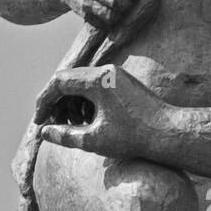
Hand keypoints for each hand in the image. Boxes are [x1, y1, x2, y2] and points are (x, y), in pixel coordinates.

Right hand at [37, 65, 165, 159]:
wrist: (170, 133)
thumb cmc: (135, 137)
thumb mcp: (94, 140)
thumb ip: (65, 136)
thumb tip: (44, 133)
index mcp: (97, 80)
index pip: (58, 83)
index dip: (44, 102)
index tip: (40, 121)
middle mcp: (106, 71)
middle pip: (69, 80)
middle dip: (58, 103)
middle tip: (53, 124)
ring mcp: (117, 74)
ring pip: (83, 83)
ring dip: (72, 103)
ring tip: (73, 126)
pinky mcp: (124, 82)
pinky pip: (97, 86)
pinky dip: (87, 101)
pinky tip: (90, 122)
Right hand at [69, 0, 158, 37]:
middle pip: (116, 1)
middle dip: (128, 4)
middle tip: (131, 3)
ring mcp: (86, 2)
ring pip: (110, 16)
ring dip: (120, 16)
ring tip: (121, 11)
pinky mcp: (83, 13)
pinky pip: (101, 24)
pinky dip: (110, 23)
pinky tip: (112, 16)